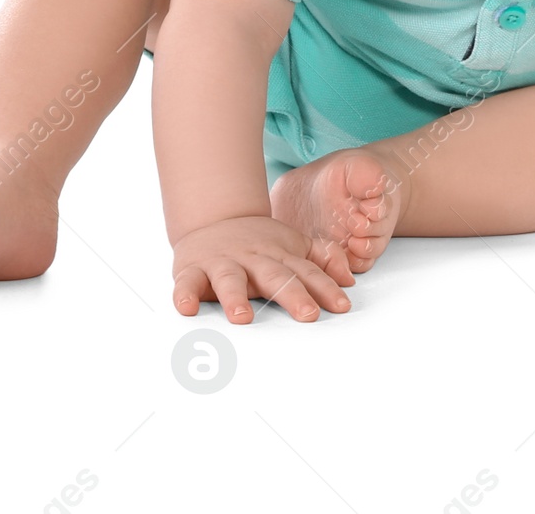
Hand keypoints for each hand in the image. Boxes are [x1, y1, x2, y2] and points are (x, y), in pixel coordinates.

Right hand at [172, 215, 354, 324]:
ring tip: (243, 317)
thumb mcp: (294, 245)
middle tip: (307, 314)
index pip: (306, 272)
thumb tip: (349, 280)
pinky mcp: (193, 269)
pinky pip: (187, 282)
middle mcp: (253, 259)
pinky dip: (185, 294)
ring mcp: (222, 263)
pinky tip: (187, 308)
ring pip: (230, 279)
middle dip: (291, 294)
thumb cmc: (259, 243)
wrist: (214, 217)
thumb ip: (323, 259)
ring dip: (235, 298)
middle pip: (274, 276)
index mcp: (279, 256)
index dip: (324, 288)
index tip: (341, 306)